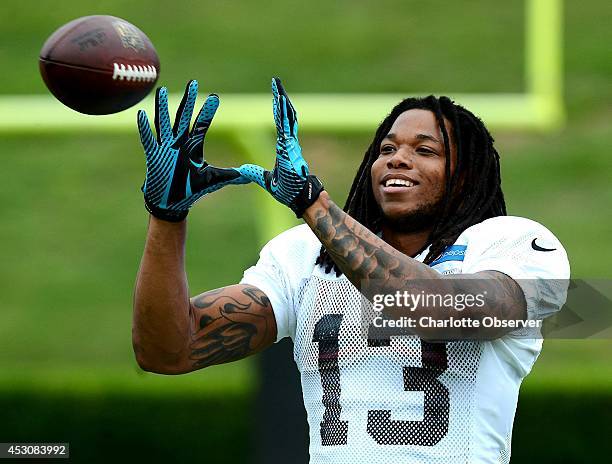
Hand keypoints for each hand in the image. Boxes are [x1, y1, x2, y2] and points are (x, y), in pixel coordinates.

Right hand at [137, 80, 249, 221]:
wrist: (173, 204)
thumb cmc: (191, 190)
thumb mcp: (213, 180)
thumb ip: (231, 175)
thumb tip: (249, 175)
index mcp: (193, 147)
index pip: (201, 124)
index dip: (208, 111)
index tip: (215, 98)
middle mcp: (179, 143)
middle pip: (183, 117)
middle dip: (188, 100)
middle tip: (193, 83)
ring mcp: (165, 148)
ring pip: (163, 123)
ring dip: (162, 107)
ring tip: (162, 89)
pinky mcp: (154, 156)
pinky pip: (148, 139)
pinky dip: (144, 128)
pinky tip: (141, 113)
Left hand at [238, 78, 323, 217]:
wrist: (300, 199)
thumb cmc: (289, 192)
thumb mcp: (267, 181)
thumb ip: (255, 173)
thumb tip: (243, 169)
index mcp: (285, 149)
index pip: (281, 125)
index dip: (279, 111)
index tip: (276, 98)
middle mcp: (290, 144)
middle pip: (286, 116)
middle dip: (281, 99)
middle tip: (277, 83)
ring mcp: (291, 145)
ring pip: (287, 118)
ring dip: (282, 102)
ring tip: (278, 86)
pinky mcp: (290, 148)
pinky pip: (286, 127)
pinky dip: (283, 114)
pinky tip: (281, 102)